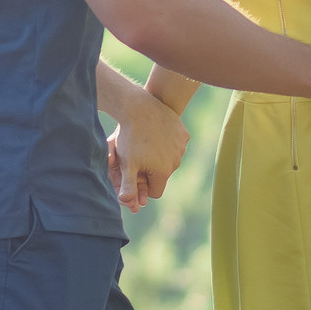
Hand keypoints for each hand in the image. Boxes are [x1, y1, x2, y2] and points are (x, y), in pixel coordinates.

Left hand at [107, 88, 190, 209]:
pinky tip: (156, 133)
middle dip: (152, 170)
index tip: (135, 173)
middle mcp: (176, 162)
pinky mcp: (184, 135)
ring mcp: (182, 148)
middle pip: (163, 175)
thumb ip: (128, 185)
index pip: (155, 191)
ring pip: (170, 159)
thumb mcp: (127, 163)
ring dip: (160, 156)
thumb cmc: (130, 137)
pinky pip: (176, 144)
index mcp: (163, 173)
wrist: (140, 107)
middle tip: (138, 156)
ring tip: (146, 143)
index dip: (143, 185)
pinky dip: (168, 142)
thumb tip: (126, 202)